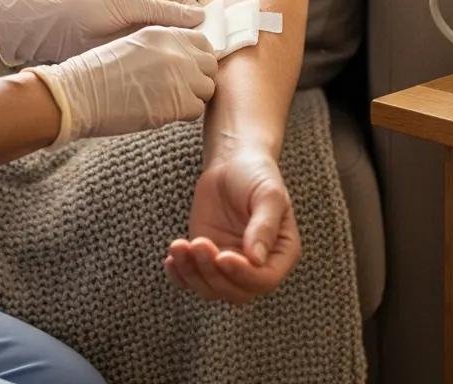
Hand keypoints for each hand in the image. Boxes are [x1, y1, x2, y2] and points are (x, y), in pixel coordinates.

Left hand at [0, 0, 204, 66]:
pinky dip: (165, 65)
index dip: (201, 17)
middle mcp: (147, 13)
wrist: (49, 29)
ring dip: (181, 54)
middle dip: (195, 39)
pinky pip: (154, 58)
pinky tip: (175, 76)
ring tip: (197, 69)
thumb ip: (164, 10)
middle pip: (181, 26)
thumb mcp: (128, 4)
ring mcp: (139, 35)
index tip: (216, 34)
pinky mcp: (129, 53)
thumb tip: (200, 16)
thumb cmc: (86, 7)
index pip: (185, 4)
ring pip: (169, 45)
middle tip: (210, 57)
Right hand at [26, 25, 216, 142]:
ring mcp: (180, 75)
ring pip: (207, 88)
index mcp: (164, 34)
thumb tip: (184, 63)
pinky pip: (197, 109)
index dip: (199, 58)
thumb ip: (162, 49)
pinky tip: (164, 112)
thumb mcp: (133, 45)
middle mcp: (177, 51)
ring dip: (193, 97)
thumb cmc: (98, 73)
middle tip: (182, 90)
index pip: (203, 42)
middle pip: (210, 65)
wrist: (81, 94)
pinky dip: (185, 114)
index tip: (192, 70)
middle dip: (200, 79)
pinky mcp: (178, 102)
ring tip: (170, 102)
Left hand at [164, 149, 300, 303]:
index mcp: (281, 253)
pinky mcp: (207, 258)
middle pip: (236, 291)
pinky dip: (180, 275)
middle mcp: (257, 266)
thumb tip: (257, 259)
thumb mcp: (268, 194)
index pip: (264, 280)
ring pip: (211, 288)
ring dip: (192, 273)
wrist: (232, 161)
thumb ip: (265, 226)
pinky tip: (171, 259)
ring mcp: (230, 264)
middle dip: (213, 273)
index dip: (243, 274)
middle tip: (199, 243)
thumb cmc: (256, 174)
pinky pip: (192, 279)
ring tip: (180, 246)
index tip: (223, 256)